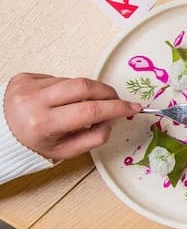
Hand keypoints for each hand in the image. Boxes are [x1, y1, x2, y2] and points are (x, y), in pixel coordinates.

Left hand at [3, 73, 140, 159]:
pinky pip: (58, 79)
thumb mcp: (65, 151)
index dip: (117, 108)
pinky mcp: (24, 77)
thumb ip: (95, 137)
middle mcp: (33, 102)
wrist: (1, 134)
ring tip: (78, 105)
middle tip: (116, 100)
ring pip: (72, 82)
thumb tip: (113, 119)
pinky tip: (58, 100)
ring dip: (84, 92)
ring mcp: (27, 86)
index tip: (132, 107)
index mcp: (42, 124)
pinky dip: (65, 89)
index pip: (90, 111)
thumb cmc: (34, 144)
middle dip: (107, 92)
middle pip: (84, 86)